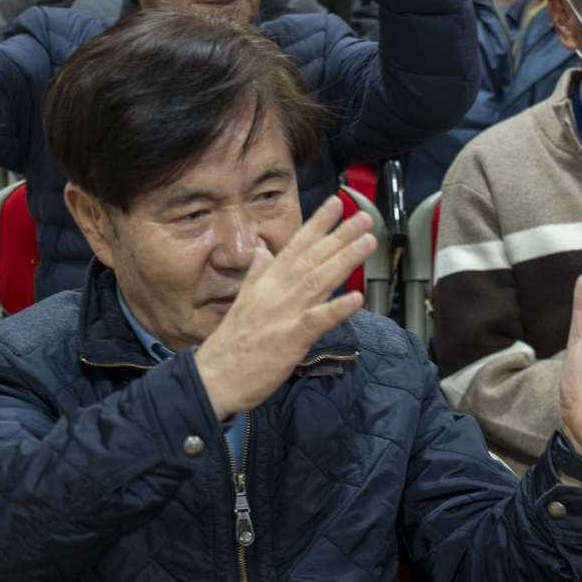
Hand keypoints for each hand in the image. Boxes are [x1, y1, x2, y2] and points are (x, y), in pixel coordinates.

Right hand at [192, 197, 375, 418]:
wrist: (214, 377)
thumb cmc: (231, 345)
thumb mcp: (243, 301)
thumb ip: (257, 274)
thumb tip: (262, 251)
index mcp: (267, 283)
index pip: (295, 247)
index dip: (317, 224)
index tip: (336, 203)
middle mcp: (277, 293)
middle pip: (313, 258)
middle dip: (340, 236)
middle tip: (363, 218)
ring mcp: (284, 314)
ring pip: (318, 281)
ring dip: (344, 260)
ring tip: (367, 243)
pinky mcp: (289, 339)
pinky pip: (317, 321)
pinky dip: (336, 309)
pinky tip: (356, 298)